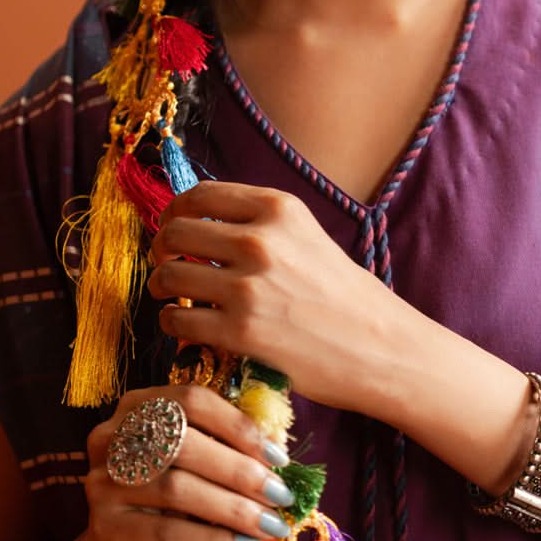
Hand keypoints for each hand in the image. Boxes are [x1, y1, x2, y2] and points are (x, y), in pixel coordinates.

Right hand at [73, 384, 294, 540]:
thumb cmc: (165, 499)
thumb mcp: (191, 463)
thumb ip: (222, 442)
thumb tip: (278, 448)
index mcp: (136, 406)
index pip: (192, 400)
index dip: (238, 424)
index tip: (278, 455)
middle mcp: (111, 437)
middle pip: (185, 444)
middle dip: (240, 470)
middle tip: (280, 493)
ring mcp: (103, 483)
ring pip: (178, 489)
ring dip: (233, 507)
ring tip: (270, 523)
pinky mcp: (107, 530)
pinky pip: (168, 532)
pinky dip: (212, 537)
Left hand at [148, 180, 395, 410]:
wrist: (379, 345)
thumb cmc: (343, 294)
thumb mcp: (306, 236)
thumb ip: (259, 223)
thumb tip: (200, 221)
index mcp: (278, 208)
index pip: (200, 195)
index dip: (175, 211)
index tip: (170, 226)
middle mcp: (260, 239)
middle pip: (178, 231)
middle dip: (162, 248)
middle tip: (165, 264)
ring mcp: (249, 286)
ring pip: (171, 275)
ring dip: (161, 286)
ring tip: (169, 297)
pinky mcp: (241, 332)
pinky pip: (179, 320)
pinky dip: (172, 324)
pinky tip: (183, 326)